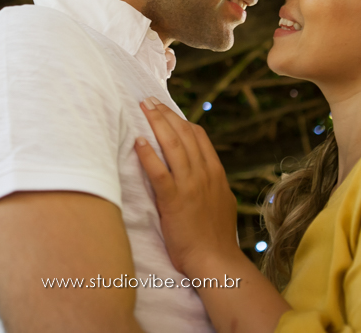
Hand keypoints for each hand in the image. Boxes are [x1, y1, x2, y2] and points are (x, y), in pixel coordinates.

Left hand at [134, 97, 240, 278]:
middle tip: (149, 99)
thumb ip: (213, 184)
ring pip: (172, 145)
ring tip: (143, 108)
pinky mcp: (174, 200)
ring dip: (156, 123)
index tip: (167, 109)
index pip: (198, 136)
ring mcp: (190, 185)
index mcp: (215, 172)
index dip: (181, 120)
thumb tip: (206, 173)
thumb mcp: (222, 202)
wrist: (216, 260)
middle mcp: (204, 173)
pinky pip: (159, 171)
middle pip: (183, 134)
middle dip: (165, 114)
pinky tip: (138, 141)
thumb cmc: (216, 237)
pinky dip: (148, 154)